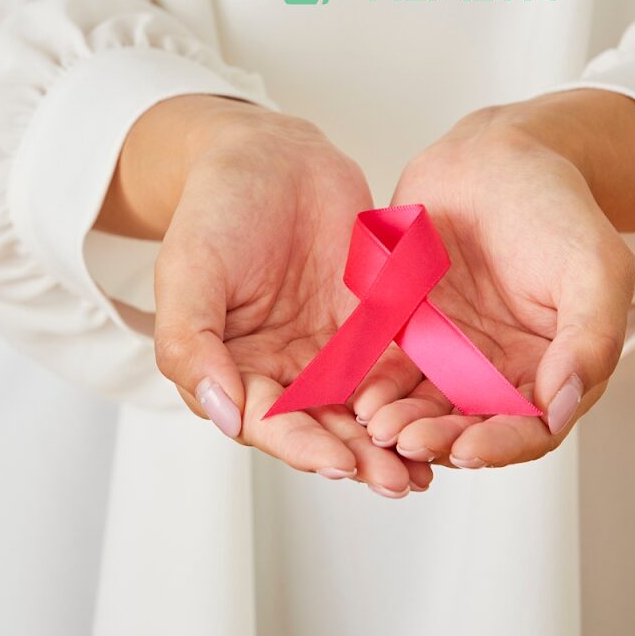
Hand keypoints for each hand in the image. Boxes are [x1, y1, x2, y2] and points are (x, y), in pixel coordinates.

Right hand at [100, 96, 433, 496]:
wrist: (269, 154)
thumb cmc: (215, 208)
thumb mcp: (188, 271)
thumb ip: (191, 344)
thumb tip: (221, 416)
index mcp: (230, 369)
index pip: (266, 423)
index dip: (301, 447)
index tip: (337, 462)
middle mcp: (281, 372)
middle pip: (320, 430)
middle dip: (357, 459)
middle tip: (396, 481)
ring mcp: (329, 353)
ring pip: (363, 413)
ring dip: (391, 445)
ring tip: (423, 469)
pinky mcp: (372, 328)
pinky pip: (398, 371)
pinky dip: (419, 400)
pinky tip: (446, 420)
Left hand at [349, 91, 634, 468]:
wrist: (497, 157)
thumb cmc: (558, 207)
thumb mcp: (596, 267)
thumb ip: (591, 338)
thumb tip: (562, 404)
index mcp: (556, 367)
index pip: (530, 429)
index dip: (500, 446)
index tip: (468, 450)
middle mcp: (502, 370)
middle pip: (471, 426)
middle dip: (439, 440)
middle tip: (406, 441)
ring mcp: (453, 353)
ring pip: (426, 405)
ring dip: (403, 423)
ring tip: (377, 425)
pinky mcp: (410, 328)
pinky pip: (391, 368)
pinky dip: (377, 387)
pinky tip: (359, 395)